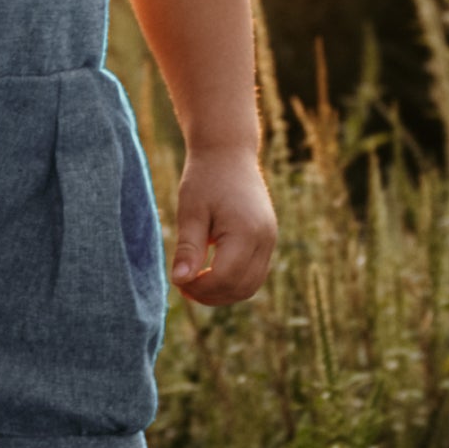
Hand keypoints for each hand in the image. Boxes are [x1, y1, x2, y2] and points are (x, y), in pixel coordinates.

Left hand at [168, 145, 276, 306]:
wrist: (229, 152)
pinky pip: (254, 274)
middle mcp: (265, 239)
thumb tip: (179, 281)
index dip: (200, 288)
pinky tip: (209, 273)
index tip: (178, 281)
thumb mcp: (190, 212)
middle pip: (241, 288)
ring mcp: (270, 240)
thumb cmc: (205, 178)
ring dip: (223, 293)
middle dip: (211, 295)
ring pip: (250, 286)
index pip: (226, 278)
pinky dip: (233, 281)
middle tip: (183, 286)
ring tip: (194, 283)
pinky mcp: (268, 240)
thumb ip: (188, 248)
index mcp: (246, 231)